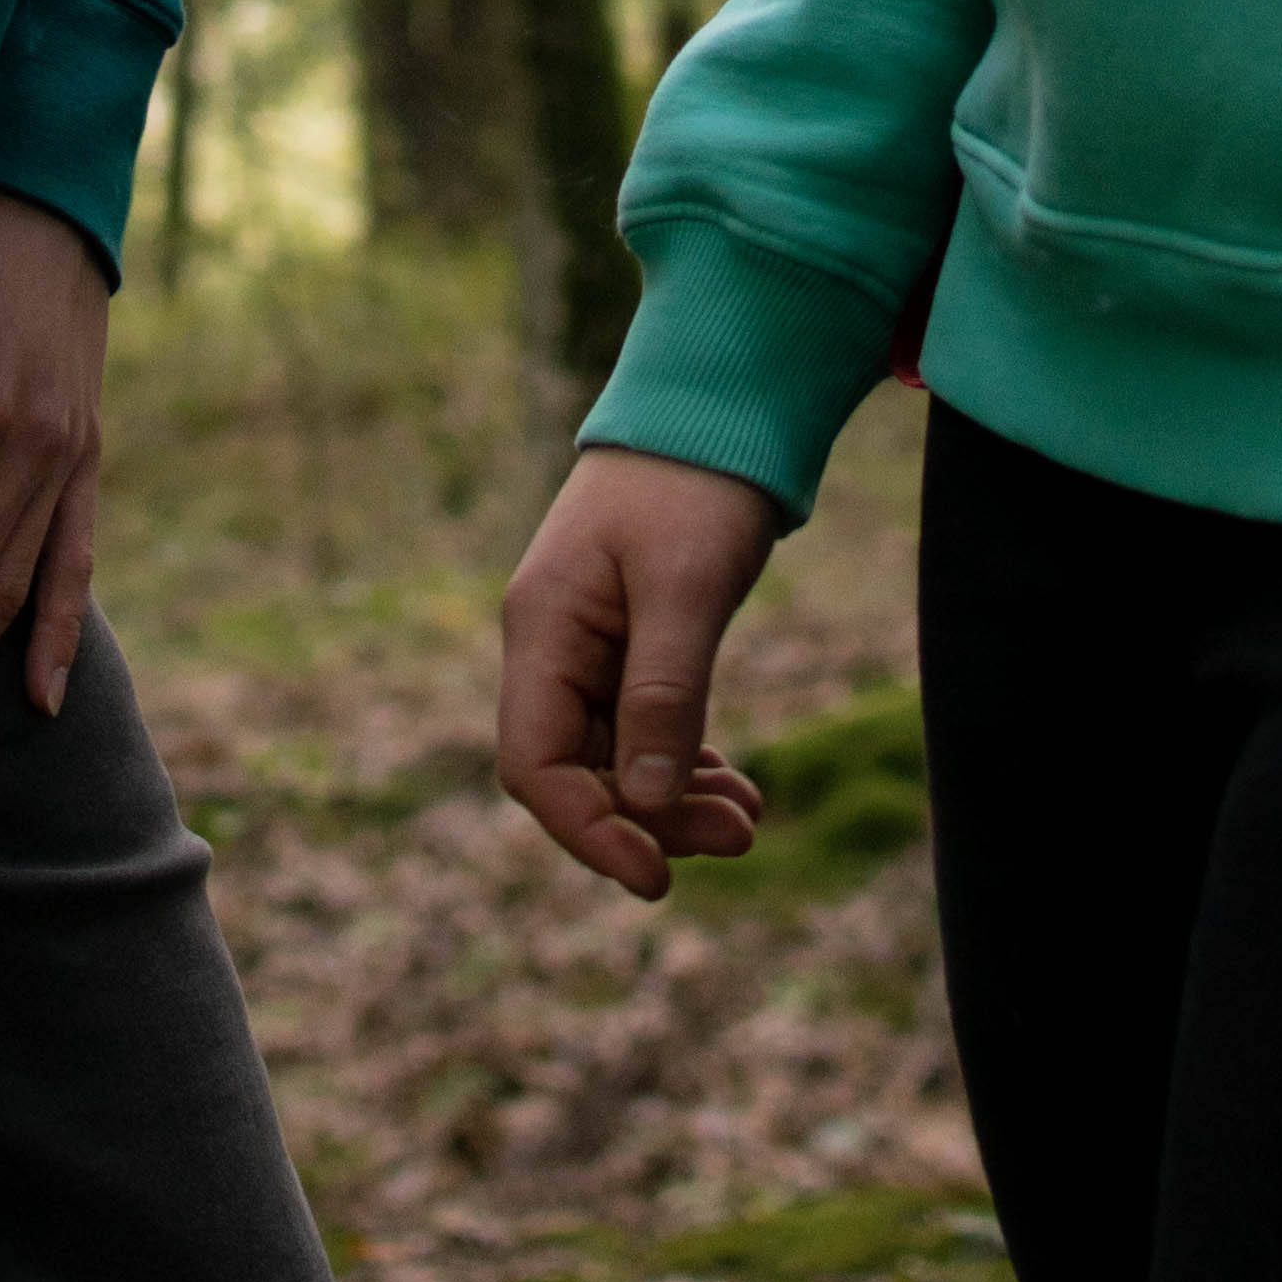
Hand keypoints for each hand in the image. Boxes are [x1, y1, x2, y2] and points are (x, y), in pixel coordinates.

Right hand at [498, 449, 779, 900]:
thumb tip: (648, 803)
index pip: (534, 764)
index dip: (588, 830)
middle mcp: (552, 644)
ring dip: (672, 800)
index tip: (655, 876)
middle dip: (649, 819)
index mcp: (543, 628)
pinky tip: (731, 785)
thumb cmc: (695, 482)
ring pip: (613, 757)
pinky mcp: (628, 642)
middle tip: (737, 836)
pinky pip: (640, 729)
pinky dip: (681, 763)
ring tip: (747, 819)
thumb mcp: (687, 587)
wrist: (718, 405)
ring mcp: (588, 645)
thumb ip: (664, 692)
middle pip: (575, 771)